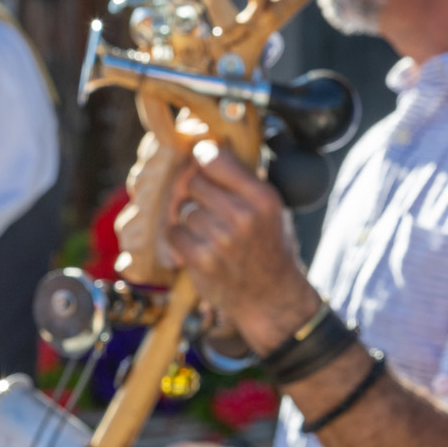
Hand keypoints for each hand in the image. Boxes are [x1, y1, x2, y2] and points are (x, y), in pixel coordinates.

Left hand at [164, 141, 318, 353]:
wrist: (271, 297)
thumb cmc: (270, 249)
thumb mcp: (273, 210)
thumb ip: (245, 181)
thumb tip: (209, 149)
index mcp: (262, 198)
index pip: (214, 159)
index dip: (202, 158)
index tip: (199, 161)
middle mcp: (242, 215)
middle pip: (193, 182)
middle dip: (196, 191)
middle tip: (207, 204)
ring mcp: (220, 239)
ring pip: (184, 209)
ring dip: (190, 218)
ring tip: (209, 231)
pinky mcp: (201, 259)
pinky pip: (174, 232)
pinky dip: (181, 238)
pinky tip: (198, 245)